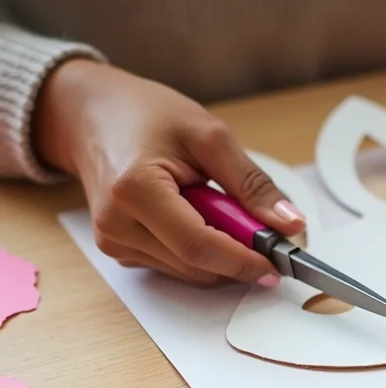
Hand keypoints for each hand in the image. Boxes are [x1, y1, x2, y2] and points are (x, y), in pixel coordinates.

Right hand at [34, 59, 305, 285]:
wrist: (92, 115)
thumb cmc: (147, 115)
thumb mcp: (210, 136)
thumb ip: (253, 184)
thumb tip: (291, 224)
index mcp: (135, 190)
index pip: (200, 247)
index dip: (244, 261)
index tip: (279, 264)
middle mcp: (117, 225)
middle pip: (198, 266)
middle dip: (239, 256)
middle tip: (264, 230)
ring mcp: (114, 242)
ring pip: (191, 272)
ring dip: (222, 253)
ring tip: (221, 207)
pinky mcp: (120, 250)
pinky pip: (176, 265)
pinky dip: (201, 251)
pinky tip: (199, 216)